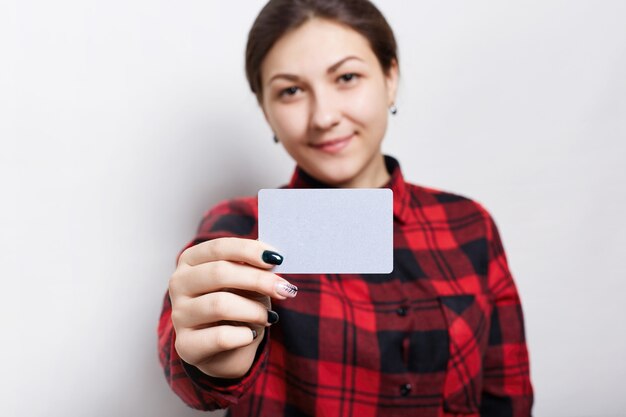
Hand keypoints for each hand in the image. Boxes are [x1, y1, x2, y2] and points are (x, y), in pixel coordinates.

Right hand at [168, 237, 296, 378]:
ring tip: (269, 317)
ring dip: (254, 310)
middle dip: (258, 280)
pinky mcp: (186, 345)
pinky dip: (243, 335)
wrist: (226, 351)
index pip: (219, 248)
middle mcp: (179, 283)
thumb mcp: (247, 282)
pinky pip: (220, 337)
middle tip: (284, 289)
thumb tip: (273, 258)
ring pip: (219, 305)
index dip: (249, 251)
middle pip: (219, 273)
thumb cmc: (238, 307)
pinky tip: (250, 335)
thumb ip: (255, 267)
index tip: (276, 259)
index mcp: (191, 260)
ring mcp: (179, 314)